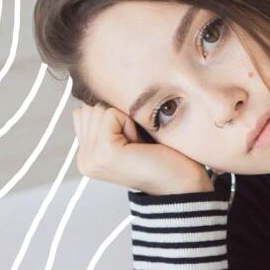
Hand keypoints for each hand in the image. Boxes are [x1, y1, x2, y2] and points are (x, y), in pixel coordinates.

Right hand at [72, 101, 213, 195]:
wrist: (185, 183)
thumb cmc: (165, 157)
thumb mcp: (128, 135)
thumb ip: (106, 120)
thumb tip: (92, 86)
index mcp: (87, 156)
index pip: (84, 111)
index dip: (115, 118)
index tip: (135, 143)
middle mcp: (85, 160)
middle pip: (90, 108)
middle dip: (119, 118)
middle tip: (140, 145)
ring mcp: (91, 158)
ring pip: (98, 109)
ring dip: (125, 121)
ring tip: (141, 146)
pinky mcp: (104, 153)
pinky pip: (110, 114)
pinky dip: (130, 123)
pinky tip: (141, 145)